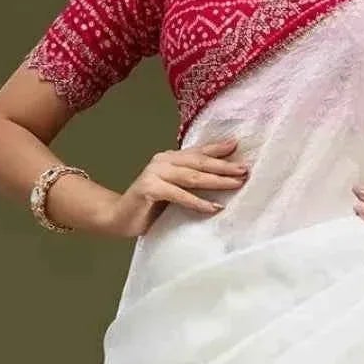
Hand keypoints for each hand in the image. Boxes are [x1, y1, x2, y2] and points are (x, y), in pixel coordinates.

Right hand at [104, 137, 249, 237]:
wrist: (118, 217)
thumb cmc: (149, 205)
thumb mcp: (173, 189)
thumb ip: (189, 181)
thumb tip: (221, 180)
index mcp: (169, 158)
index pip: (198, 152)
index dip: (218, 149)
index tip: (237, 147)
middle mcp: (163, 161)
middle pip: (199, 163)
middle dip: (224, 166)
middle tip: (244, 170)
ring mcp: (155, 173)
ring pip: (192, 177)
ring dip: (216, 181)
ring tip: (236, 184)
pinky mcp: (150, 189)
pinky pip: (179, 195)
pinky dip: (197, 202)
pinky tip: (213, 207)